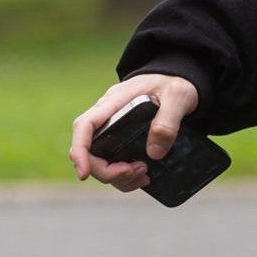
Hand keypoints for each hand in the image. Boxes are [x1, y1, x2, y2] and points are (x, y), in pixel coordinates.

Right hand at [68, 73, 200, 191]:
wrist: (177, 79)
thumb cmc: (173, 83)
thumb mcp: (177, 96)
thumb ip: (167, 121)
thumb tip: (154, 153)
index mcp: (114, 102)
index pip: (84, 126)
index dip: (79, 151)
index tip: (85, 173)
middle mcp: (106, 117)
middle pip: (89, 151)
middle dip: (107, 171)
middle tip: (137, 171)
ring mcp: (111, 130)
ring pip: (99, 162)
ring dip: (118, 177)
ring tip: (144, 173)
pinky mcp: (120, 141)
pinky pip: (112, 163)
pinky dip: (124, 177)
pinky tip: (143, 176)